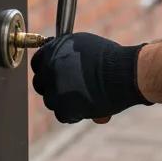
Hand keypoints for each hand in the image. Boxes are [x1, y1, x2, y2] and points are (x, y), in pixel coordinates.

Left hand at [30, 32, 150, 123]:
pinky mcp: (63, 108)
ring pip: (51, 101)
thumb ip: (67, 54)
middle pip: (40, 83)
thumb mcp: (85, 45)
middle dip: (52, 87)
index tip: (53, 74)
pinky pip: (62, 114)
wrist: (124, 73)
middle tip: (67, 88)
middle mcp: (50, 67)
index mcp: (54, 49)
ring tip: (85, 96)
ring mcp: (55, 88)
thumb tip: (61, 63)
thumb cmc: (111, 58)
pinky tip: (88, 106)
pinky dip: (74, 113)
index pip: (38, 62)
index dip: (45, 69)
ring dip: (64, 101)